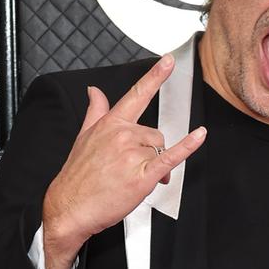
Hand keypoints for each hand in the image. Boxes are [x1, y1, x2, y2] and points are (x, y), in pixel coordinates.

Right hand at [41, 55, 205, 268]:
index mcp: (111, 124)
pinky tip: (199, 136)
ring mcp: (133, 155)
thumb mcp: (84, 137)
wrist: (69, 207)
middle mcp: (123, 135)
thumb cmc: (77, 177)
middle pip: (155, 133)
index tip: (168, 60)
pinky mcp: (143, 175)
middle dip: (149, 151)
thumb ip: (95, 111)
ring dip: (154, 165)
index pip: (137, 94)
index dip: (155, 76)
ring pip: (159, 150)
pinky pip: (171, 157)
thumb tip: (94, 91)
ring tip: (134, 179)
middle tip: (133, 168)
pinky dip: (188, 146)